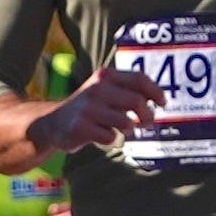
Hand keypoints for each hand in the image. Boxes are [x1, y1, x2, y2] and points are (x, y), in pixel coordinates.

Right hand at [0, 66, 159, 169]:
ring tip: (122, 128)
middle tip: (148, 123)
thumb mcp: (105, 90)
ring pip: (126, 122)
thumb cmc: (88, 107)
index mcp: (106, 76)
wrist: (52, 122)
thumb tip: (159, 99)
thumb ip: (128, 91)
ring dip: (129, 128)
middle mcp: (97, 88)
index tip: (163, 103)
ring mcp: (88, 108)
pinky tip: (104, 136)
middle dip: (148, 116)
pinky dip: (112, 139)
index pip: (139, 79)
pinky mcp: (81, 127)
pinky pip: (110, 137)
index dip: (155, 91)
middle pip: (137, 102)